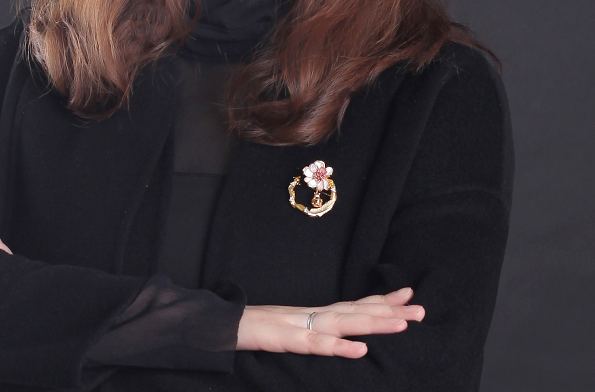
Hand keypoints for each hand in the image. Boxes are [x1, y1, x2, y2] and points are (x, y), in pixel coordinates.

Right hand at [236, 287, 424, 357]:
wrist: (225, 323)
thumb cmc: (258, 328)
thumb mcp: (293, 329)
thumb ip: (315, 330)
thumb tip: (338, 334)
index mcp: (317, 313)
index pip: (355, 304)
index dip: (382, 300)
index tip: (409, 295)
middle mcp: (314, 315)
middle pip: (357, 311)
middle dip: (390, 310)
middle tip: (421, 309)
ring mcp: (302, 326)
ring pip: (344, 324)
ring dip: (374, 324)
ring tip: (403, 324)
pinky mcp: (288, 340)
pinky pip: (317, 345)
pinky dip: (339, 347)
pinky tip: (360, 351)